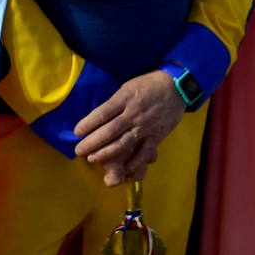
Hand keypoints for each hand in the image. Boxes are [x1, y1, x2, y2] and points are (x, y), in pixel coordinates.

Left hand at [73, 70, 185, 186]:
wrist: (177, 87)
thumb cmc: (149, 84)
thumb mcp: (129, 86)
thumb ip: (116, 102)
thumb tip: (98, 117)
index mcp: (125, 98)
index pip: (102, 113)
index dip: (88, 124)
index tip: (77, 132)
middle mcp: (134, 113)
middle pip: (109, 131)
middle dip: (91, 142)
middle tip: (79, 151)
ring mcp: (145, 126)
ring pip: (123, 143)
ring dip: (106, 153)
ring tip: (92, 158)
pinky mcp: (157, 135)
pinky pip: (144, 152)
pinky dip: (133, 162)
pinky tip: (122, 169)